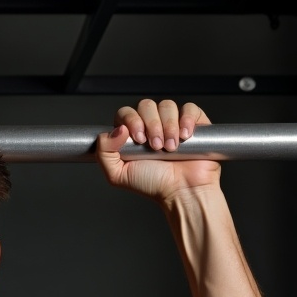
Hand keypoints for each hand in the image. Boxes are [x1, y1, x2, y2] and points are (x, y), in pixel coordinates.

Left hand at [96, 99, 220, 204]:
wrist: (181, 191)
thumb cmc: (153, 184)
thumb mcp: (118, 174)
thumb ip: (104, 153)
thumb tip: (115, 130)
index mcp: (132, 135)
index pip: (126, 113)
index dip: (131, 120)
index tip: (139, 139)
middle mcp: (151, 126)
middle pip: (146, 105)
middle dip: (151, 125)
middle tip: (155, 146)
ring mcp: (172, 123)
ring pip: (166, 106)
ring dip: (168, 127)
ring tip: (170, 149)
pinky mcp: (192, 123)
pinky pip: (189, 108)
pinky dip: (186, 120)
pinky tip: (184, 136)